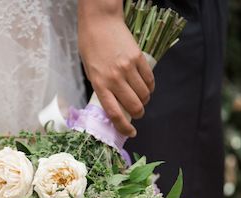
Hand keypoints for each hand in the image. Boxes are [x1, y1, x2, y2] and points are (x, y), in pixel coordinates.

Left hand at [78, 0, 154, 136]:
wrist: (100, 22)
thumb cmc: (90, 47)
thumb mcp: (90, 72)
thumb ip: (102, 88)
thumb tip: (114, 105)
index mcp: (99, 84)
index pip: (114, 113)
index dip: (124, 127)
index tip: (130, 132)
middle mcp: (114, 79)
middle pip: (134, 106)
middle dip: (138, 114)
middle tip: (136, 113)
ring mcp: (128, 68)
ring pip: (144, 94)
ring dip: (144, 101)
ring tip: (140, 98)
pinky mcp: (139, 58)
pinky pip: (150, 80)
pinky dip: (150, 87)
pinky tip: (146, 86)